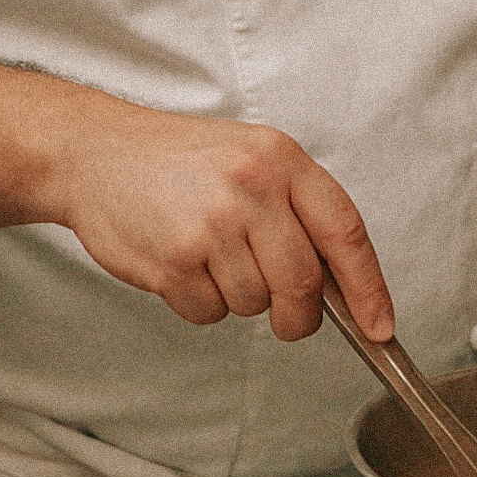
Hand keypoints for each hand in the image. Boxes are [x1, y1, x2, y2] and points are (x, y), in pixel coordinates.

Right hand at [55, 93, 394, 343]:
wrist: (97, 152)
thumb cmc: (176, 160)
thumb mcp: (249, 156)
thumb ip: (295, 207)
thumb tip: (341, 281)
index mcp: (280, 157)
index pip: (345, 229)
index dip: (368, 286)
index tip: (379, 325)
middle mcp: (251, 185)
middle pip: (303, 284)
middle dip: (298, 315)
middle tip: (284, 313)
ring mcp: (212, 222)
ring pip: (255, 304)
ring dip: (237, 298)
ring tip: (208, 254)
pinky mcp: (175, 256)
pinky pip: (209, 314)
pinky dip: (198, 303)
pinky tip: (181, 263)